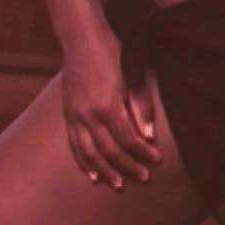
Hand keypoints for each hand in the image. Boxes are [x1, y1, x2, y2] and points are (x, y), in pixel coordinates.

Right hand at [60, 25, 161, 191]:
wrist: (81, 39)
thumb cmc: (112, 53)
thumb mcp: (132, 76)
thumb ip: (140, 107)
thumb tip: (149, 137)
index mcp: (107, 105)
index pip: (128, 138)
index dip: (143, 152)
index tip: (157, 160)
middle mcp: (88, 115)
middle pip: (109, 150)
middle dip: (127, 166)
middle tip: (143, 178)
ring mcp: (74, 116)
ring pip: (88, 152)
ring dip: (104, 171)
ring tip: (117, 184)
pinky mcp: (67, 114)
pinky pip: (74, 145)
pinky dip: (83, 161)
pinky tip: (91, 174)